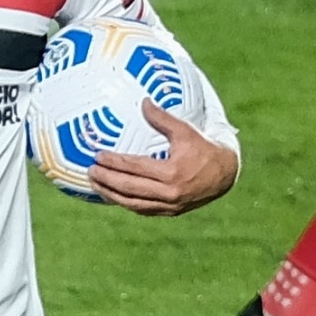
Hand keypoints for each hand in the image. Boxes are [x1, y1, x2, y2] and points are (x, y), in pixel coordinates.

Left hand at [84, 101, 239, 216]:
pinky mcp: (170, 212)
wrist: (225, 176)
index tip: (98, 156)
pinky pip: (143, 210)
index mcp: (171, 173)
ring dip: (112, 195)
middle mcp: (169, 193)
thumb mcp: (185, 131)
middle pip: (129, 188)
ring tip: (96, 185)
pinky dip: (126, 203)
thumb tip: (144, 102)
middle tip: (90, 171)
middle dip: (107, 180)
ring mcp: (169, 206)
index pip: (135, 168)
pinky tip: (114, 196)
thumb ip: (162, 119)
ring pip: (133, 203)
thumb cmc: (203, 150)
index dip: (114, 163)